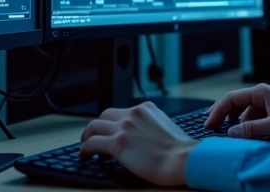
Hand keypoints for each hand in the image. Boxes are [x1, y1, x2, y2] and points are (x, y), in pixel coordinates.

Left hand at [80, 101, 197, 186]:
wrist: (184, 160)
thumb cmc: (181, 151)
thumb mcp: (167, 128)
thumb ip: (152, 126)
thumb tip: (144, 136)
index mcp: (146, 109)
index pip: (123, 111)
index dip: (114, 122)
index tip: (111, 130)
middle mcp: (133, 114)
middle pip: (105, 114)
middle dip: (99, 126)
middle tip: (95, 136)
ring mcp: (124, 127)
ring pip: (94, 126)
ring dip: (87, 136)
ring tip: (85, 145)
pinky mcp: (117, 144)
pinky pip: (92, 143)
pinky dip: (85, 149)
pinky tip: (85, 156)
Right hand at [205, 83, 269, 138]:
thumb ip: (253, 128)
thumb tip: (231, 132)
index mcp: (261, 92)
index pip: (231, 98)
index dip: (217, 111)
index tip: (208, 124)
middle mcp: (261, 96)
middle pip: (233, 104)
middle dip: (221, 116)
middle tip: (210, 129)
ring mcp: (264, 105)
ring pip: (241, 114)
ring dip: (233, 123)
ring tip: (225, 134)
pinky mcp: (269, 115)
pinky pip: (250, 120)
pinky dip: (244, 127)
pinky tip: (241, 136)